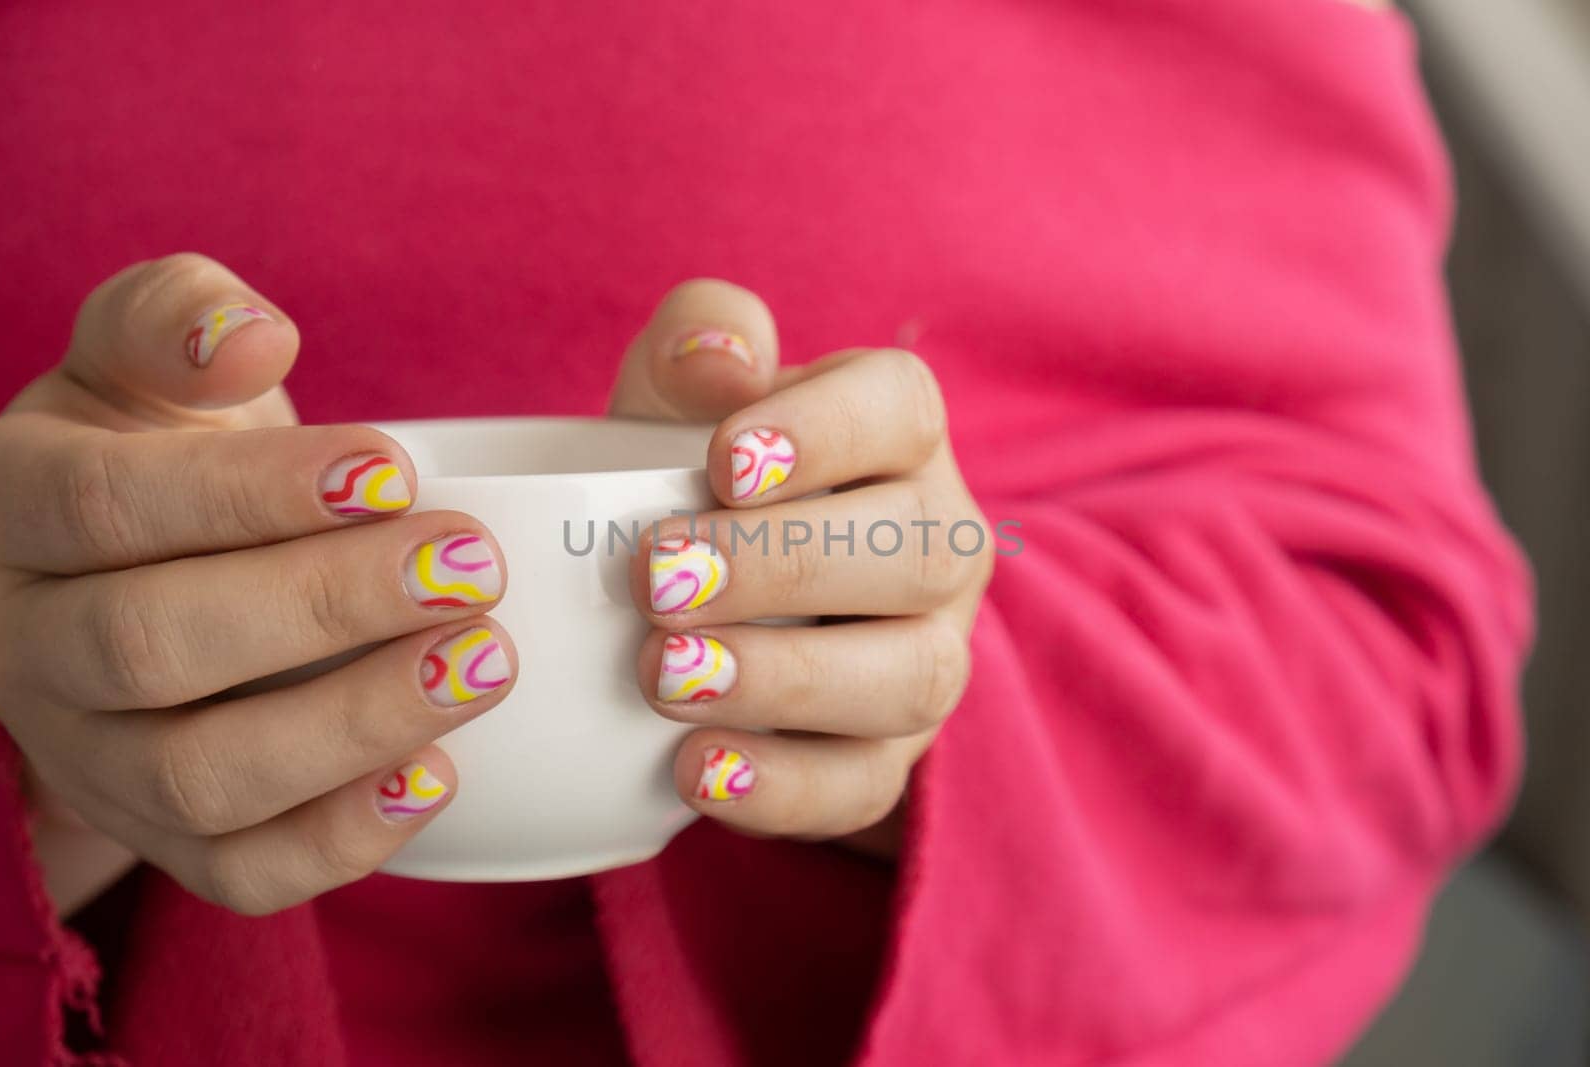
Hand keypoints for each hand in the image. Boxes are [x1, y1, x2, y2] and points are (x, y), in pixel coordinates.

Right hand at [0, 255, 517, 915]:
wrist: (142, 558)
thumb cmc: (158, 445)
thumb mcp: (143, 356)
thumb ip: (179, 318)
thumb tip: (252, 339)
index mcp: (14, 509)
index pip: (108, 507)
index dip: (251, 494)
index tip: (395, 471)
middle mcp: (28, 647)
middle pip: (151, 649)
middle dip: (326, 609)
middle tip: (468, 569)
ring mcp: (88, 759)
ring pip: (196, 778)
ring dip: (355, 725)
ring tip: (484, 663)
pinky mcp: (161, 836)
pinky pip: (235, 874)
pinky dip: (342, 842)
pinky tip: (440, 776)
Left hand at [608, 281, 991, 856]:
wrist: (710, 599)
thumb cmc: (693, 477)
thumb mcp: (677, 394)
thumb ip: (699, 340)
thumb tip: (718, 362)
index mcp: (899, 433)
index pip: (898, 409)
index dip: (820, 433)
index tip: (721, 462)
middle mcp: (941, 543)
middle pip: (911, 553)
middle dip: (780, 566)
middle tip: (657, 579)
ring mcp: (930, 655)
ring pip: (908, 677)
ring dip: (784, 681)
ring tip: (665, 677)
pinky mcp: (891, 755)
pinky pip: (866, 784)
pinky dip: (781, 786)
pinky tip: (692, 770)